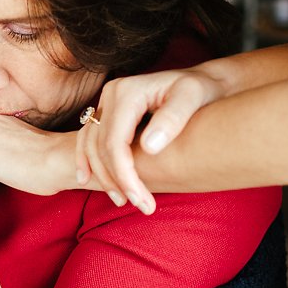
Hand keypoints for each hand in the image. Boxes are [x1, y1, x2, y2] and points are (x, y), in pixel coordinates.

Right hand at [78, 66, 227, 214]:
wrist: (201, 81)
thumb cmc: (201, 90)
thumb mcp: (193, 97)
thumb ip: (172, 118)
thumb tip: (149, 147)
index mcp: (128, 92)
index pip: (116, 142)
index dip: (124, 175)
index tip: (141, 200)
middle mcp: (111, 95)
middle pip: (101, 146)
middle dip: (116, 181)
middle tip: (140, 205)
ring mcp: (106, 103)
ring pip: (90, 145)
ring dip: (101, 175)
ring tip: (121, 200)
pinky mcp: (106, 112)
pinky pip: (87, 139)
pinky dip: (85, 160)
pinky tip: (87, 180)